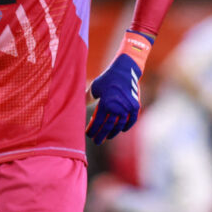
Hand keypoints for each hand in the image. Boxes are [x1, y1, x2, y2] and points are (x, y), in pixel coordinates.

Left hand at [86, 30, 153, 144]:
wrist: (125, 70)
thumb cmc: (107, 79)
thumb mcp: (95, 87)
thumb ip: (87, 98)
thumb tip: (76, 106)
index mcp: (106, 102)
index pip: (98, 121)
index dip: (93, 130)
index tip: (88, 135)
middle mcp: (117, 106)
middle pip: (108, 126)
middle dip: (101, 135)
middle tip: (97, 141)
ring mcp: (128, 107)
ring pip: (119, 125)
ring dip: (113, 132)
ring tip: (108, 136)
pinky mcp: (135, 106)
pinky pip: (131, 120)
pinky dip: (126, 126)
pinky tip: (121, 130)